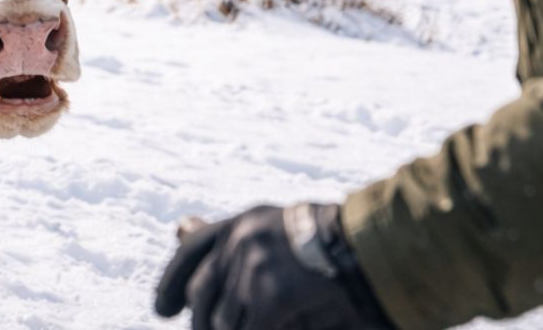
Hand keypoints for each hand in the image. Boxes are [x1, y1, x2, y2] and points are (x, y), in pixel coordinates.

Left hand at [153, 203, 392, 328]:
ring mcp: (255, 269)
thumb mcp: (276, 232)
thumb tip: (179, 227)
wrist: (380, 255)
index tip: (163, 310)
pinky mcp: (271, 298)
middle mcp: (241, 241)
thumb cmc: (336, 247)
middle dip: (199, 323)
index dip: (172, 283)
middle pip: (201, 293)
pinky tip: (271, 328)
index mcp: (244, 223)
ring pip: (220, 320)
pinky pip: (246, 329)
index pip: (190, 252)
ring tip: (251, 326)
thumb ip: (229, 237)